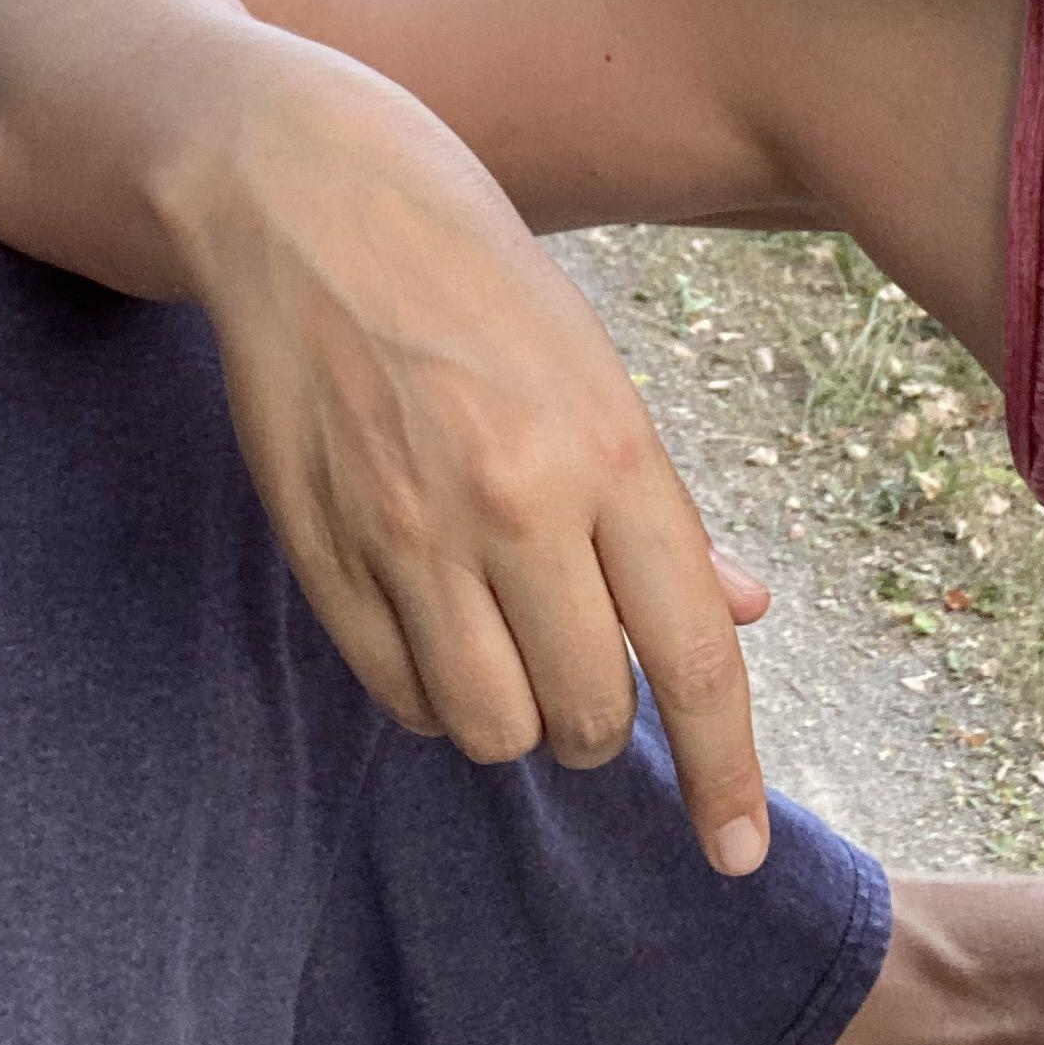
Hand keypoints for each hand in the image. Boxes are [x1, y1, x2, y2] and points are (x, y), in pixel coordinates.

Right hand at [159, 54, 778, 872]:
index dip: (724, 770)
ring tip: (506, 641)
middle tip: (584, 656)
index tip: (735, 850)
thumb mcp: (593, 364)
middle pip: (587, 716)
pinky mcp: (322, 550)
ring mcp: (406, 534)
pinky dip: (431, 691)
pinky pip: (398, 694)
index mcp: (605, 450)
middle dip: (599, 717)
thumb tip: (740, 613)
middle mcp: (513, 505)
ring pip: (488, 729)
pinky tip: (435, 624)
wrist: (303, 194)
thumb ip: (661, 507)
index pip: (690, 656)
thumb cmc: (471, 270)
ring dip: (513, 715)